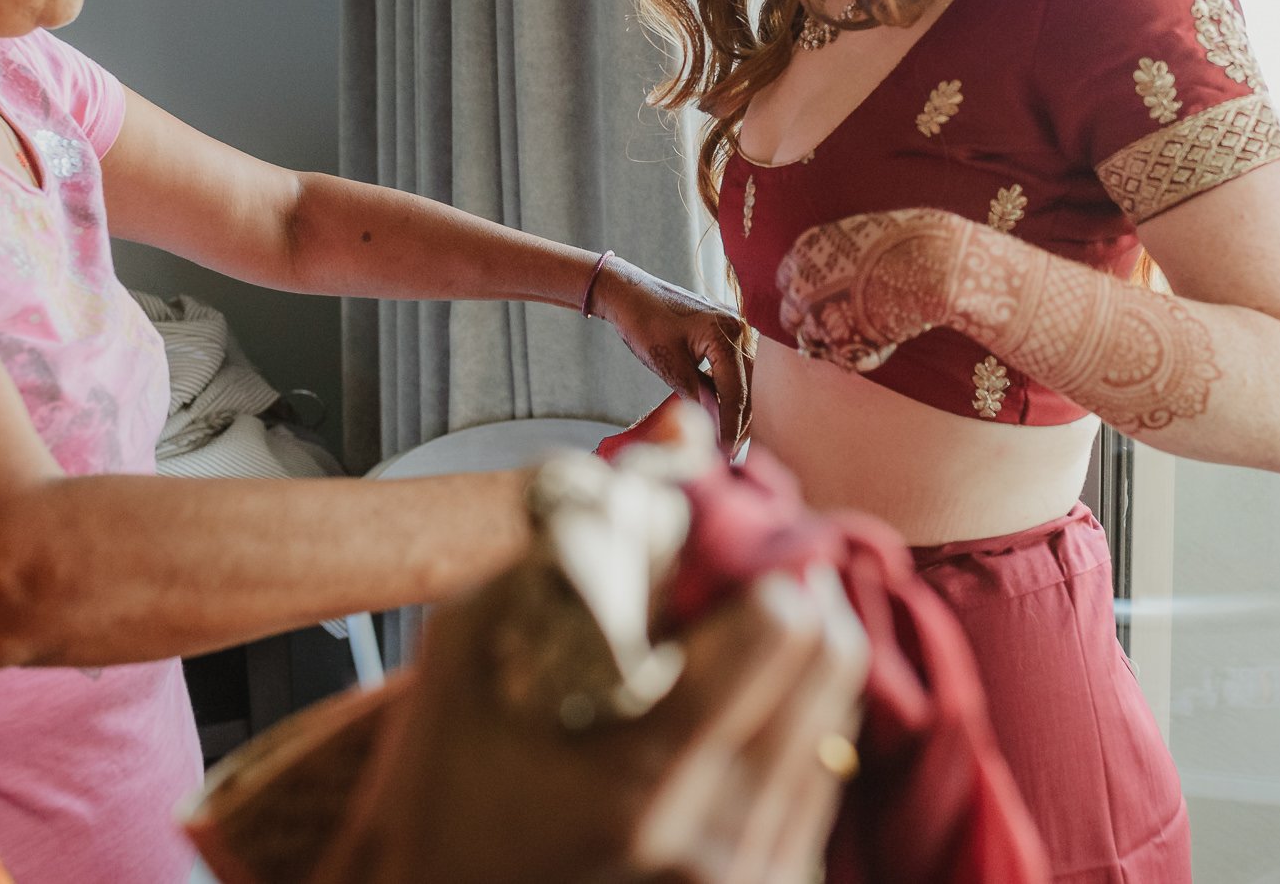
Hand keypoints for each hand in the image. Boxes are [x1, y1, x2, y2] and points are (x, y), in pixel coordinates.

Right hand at [339, 564, 869, 883]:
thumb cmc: (443, 790)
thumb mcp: (471, 652)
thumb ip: (566, 543)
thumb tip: (677, 439)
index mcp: (644, 779)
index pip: (786, 628)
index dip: (764, 559)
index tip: (728, 540)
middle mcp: (712, 841)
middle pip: (830, 662)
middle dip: (792, 594)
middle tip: (739, 575)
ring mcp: (745, 880)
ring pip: (836, 717)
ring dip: (794, 660)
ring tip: (722, 643)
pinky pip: (820, 775)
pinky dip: (785, 725)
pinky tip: (721, 715)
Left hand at [591, 257, 754, 453]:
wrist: (630, 292)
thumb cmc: (643, 322)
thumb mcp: (667, 363)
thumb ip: (695, 393)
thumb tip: (714, 426)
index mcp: (727, 333)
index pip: (736, 391)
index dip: (731, 426)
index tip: (724, 452)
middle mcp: (739, 328)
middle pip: (748, 386)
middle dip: (740, 422)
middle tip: (728, 452)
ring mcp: (735, 328)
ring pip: (746, 378)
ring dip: (738, 408)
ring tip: (728, 438)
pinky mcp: (726, 332)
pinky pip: (736, 367)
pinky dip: (730, 391)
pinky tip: (723, 412)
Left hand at [775, 207, 1033, 369]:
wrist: (932, 262)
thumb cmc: (906, 242)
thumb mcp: (859, 235)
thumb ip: (839, 257)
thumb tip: (837, 275)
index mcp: (805, 252)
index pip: (784, 281)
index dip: (803, 294)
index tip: (820, 300)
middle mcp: (802, 285)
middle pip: (790, 317)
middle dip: (812, 323)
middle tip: (841, 324)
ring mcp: (818, 318)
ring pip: (814, 343)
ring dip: (834, 342)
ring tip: (867, 334)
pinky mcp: (841, 345)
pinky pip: (842, 360)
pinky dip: (859, 356)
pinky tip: (884, 342)